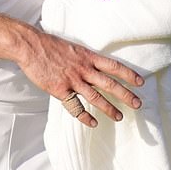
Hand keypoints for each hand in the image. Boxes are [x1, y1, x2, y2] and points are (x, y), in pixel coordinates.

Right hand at [18, 28, 142, 126]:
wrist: (30, 46)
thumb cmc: (49, 45)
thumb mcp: (72, 47)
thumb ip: (84, 58)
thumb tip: (93, 65)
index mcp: (88, 56)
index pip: (114, 66)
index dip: (129, 74)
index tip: (140, 82)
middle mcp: (84, 69)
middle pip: (109, 84)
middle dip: (126, 95)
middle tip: (137, 104)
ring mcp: (72, 81)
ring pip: (96, 97)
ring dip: (109, 109)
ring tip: (119, 117)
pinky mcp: (60, 90)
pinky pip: (76, 107)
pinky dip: (85, 117)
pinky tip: (93, 123)